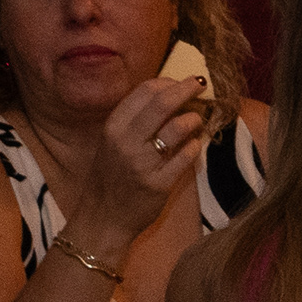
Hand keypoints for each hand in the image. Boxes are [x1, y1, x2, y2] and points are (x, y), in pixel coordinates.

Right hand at [75, 75, 212, 252]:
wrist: (102, 219)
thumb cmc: (111, 177)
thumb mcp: (112, 143)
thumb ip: (135, 120)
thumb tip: (169, 94)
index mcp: (113, 127)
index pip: (145, 91)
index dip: (168, 82)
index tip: (180, 82)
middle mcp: (125, 142)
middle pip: (163, 102)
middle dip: (186, 89)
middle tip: (200, 84)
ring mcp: (142, 163)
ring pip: (178, 128)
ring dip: (193, 119)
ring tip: (196, 120)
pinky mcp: (158, 183)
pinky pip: (186, 156)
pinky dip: (195, 146)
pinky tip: (194, 145)